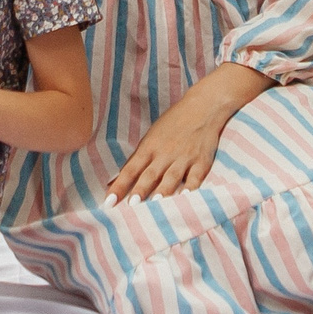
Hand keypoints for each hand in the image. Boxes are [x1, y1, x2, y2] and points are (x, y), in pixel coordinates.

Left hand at [107, 65, 267, 200]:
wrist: (203, 107)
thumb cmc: (173, 123)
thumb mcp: (152, 137)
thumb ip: (137, 160)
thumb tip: (116, 180)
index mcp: (149, 147)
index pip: (130, 169)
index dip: (119, 185)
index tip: (108, 202)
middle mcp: (165, 153)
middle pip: (150, 175)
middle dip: (140, 190)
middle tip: (130, 206)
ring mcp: (184, 158)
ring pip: (171, 177)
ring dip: (163, 192)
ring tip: (155, 206)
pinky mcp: (201, 161)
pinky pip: (196, 177)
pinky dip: (191, 189)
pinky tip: (186, 200)